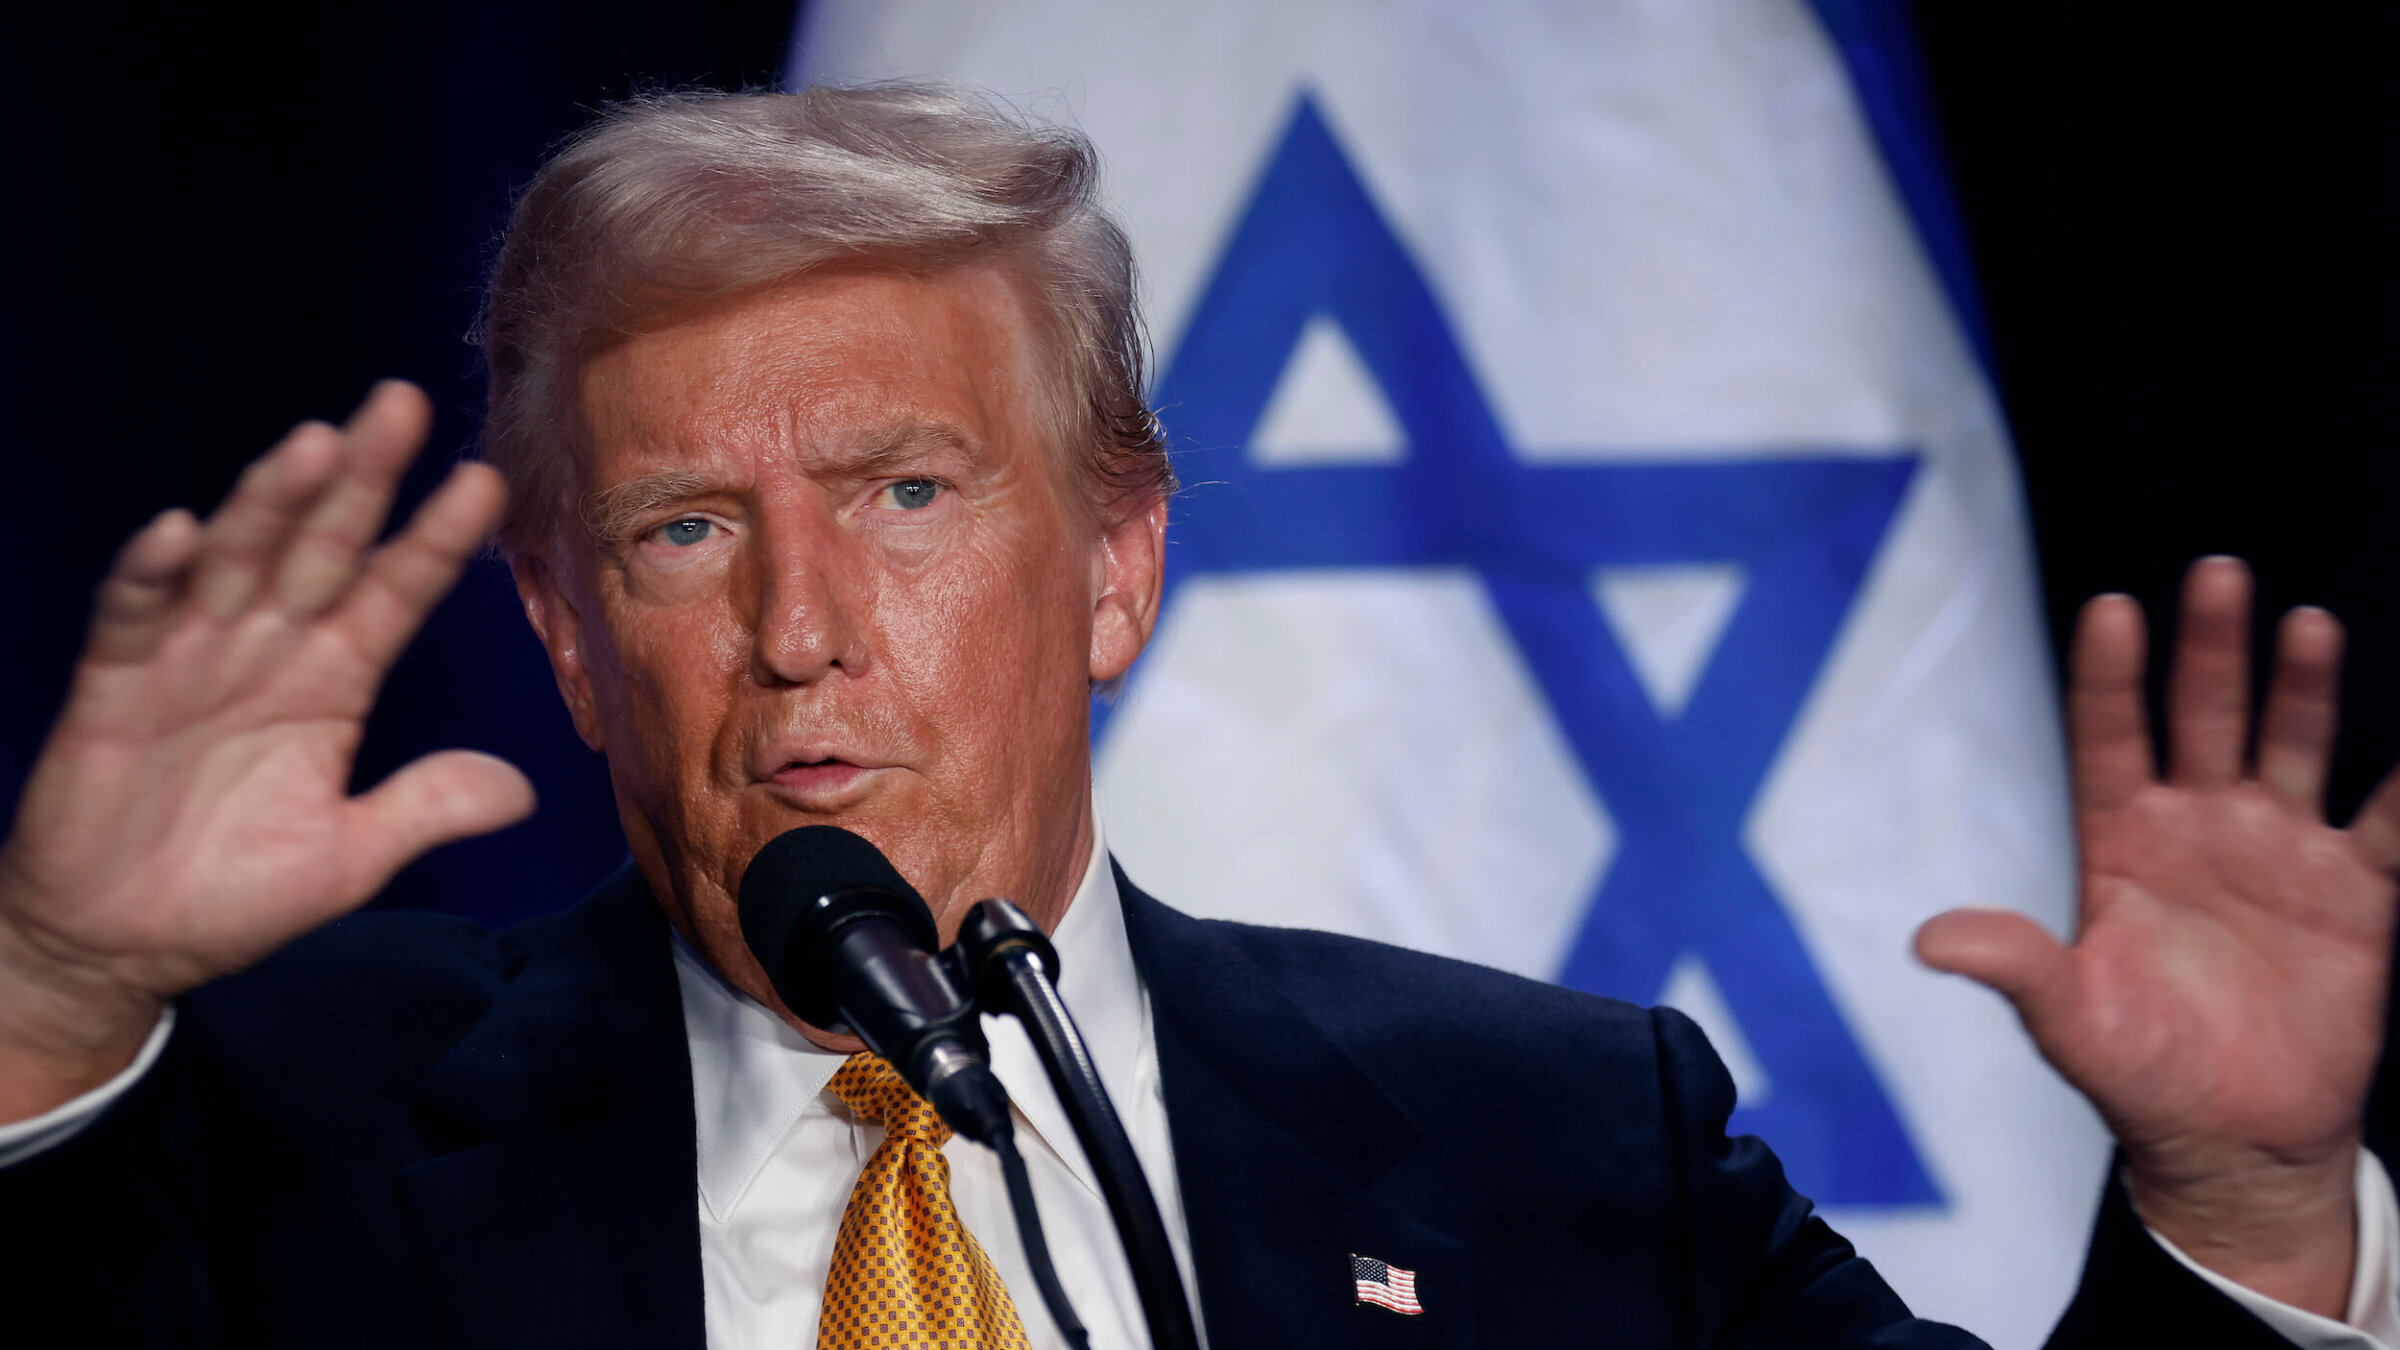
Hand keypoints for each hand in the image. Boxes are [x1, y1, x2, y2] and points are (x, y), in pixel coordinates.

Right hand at [0, 382, 534, 1121]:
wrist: (119, 944)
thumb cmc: (233, 893)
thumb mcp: (349, 856)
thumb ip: (425, 809)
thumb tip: (522, 790)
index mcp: (333, 679)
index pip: (396, 592)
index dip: (437, 539)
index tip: (486, 482)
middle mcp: (268, 650)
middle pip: (321, 547)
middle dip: (361, 478)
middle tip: (402, 403)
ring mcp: (190, 659)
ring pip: (236, 560)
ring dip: (270, 503)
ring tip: (312, 445)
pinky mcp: (115, 687)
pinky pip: (134, 617)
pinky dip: (152, 574)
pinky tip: (179, 530)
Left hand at [1918, 556, 2399, 1315]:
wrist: (2230, 1140)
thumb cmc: (2137, 1073)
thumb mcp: (2067, 1021)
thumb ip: (2015, 969)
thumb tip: (1930, 944)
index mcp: (2122, 844)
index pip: (2108, 739)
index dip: (2108, 679)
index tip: (2109, 610)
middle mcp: (2200, 827)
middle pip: (2203, 718)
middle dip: (2210, 650)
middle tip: (2218, 575)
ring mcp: (2280, 851)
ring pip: (2293, 746)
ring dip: (2301, 688)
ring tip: (2306, 625)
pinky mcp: (2355, 894)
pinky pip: (2389, 825)